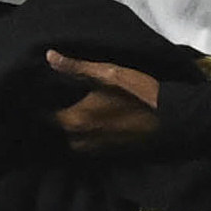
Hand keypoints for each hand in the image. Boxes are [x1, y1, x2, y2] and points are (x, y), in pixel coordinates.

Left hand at [45, 55, 162, 156]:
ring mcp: (96, 150)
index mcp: (76, 121)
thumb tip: (49, 56)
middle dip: (53, 117)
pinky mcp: (110, 153)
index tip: (37, 92)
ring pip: (72, 139)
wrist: (173, 118)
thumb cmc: (139, 93)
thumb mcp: (108, 73)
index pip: (44, 117)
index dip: (39, 104)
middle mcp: (82, 140)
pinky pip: (87, 145)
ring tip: (69, 107)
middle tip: (52, 98)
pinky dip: (84, 134)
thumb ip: (76, 67)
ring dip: (69, 127)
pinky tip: (90, 119)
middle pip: (57, 130)